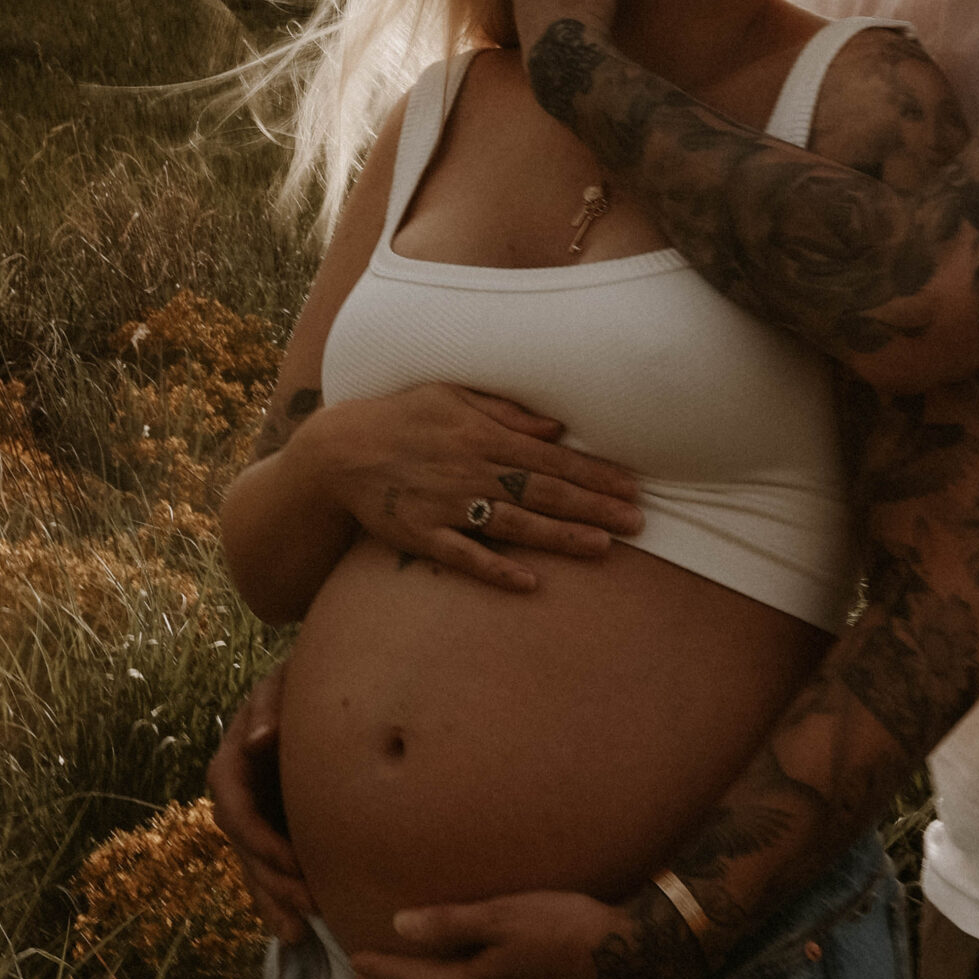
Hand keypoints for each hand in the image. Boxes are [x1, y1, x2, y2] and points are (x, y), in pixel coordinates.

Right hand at [206, 667, 312, 943]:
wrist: (320, 685)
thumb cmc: (302, 679)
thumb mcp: (284, 680)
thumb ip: (269, 704)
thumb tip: (257, 739)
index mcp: (233, 761)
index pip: (233, 806)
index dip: (257, 838)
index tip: (292, 861)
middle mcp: (237, 795)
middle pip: (244, 848)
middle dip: (273, 880)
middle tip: (311, 905)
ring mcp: (254, 816)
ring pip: (254, 867)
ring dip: (274, 901)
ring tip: (300, 933)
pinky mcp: (272, 829)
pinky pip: (267, 870)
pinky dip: (278, 901)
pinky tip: (295, 932)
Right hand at [310, 382, 642, 594]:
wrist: (340, 450)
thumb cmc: (403, 416)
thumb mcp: (453, 395)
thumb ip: (506, 410)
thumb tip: (556, 427)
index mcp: (484, 434)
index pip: (552, 458)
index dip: (595, 474)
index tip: (631, 486)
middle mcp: (473, 470)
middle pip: (544, 492)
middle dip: (594, 507)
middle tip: (638, 521)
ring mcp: (448, 505)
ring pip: (515, 525)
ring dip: (561, 537)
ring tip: (604, 548)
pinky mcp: (423, 536)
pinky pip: (465, 557)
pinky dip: (497, 570)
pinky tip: (530, 583)